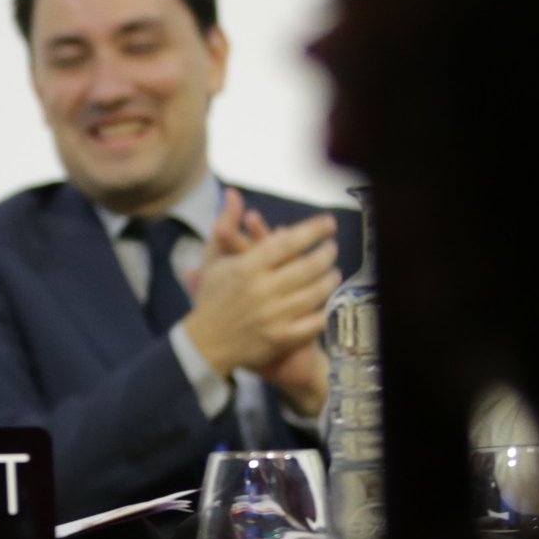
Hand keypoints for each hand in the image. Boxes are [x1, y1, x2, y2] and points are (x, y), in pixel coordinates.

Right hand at [177, 191, 339, 381]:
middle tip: (332, 248)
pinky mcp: (281, 339)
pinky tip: (327, 302)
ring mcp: (274, 316)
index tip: (329, 223)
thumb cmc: (210, 297)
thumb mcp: (213, 259)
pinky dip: (324, 311)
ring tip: (333, 272)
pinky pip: (314, 322)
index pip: (288, 242)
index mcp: (246, 268)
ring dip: (329, 280)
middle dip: (326, 254)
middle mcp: (262, 290)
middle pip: (307, 267)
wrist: (205, 345)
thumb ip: (225, 224)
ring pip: (315, 293)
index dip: (313, 231)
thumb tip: (233, 193)